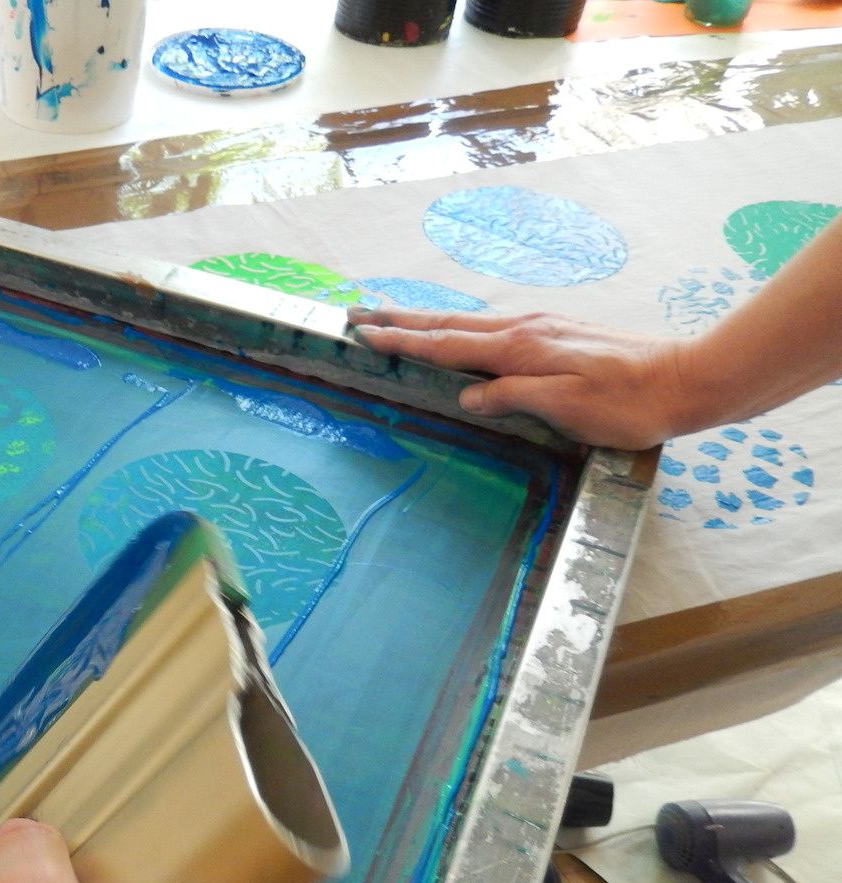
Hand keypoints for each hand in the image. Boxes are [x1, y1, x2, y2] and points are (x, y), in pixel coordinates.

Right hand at [347, 306, 699, 449]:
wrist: (685, 380)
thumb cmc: (628, 404)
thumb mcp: (568, 408)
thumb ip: (513, 396)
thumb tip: (468, 394)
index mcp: (521, 348)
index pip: (447, 344)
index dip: (403, 340)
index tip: (364, 332)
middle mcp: (525, 330)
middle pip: (449, 323)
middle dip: (401, 319)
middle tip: (358, 313)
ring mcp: (540, 329)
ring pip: (468, 323)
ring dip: (425, 321)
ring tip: (392, 319)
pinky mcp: (555, 335)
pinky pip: (489, 329)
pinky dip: (457, 329)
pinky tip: (455, 334)